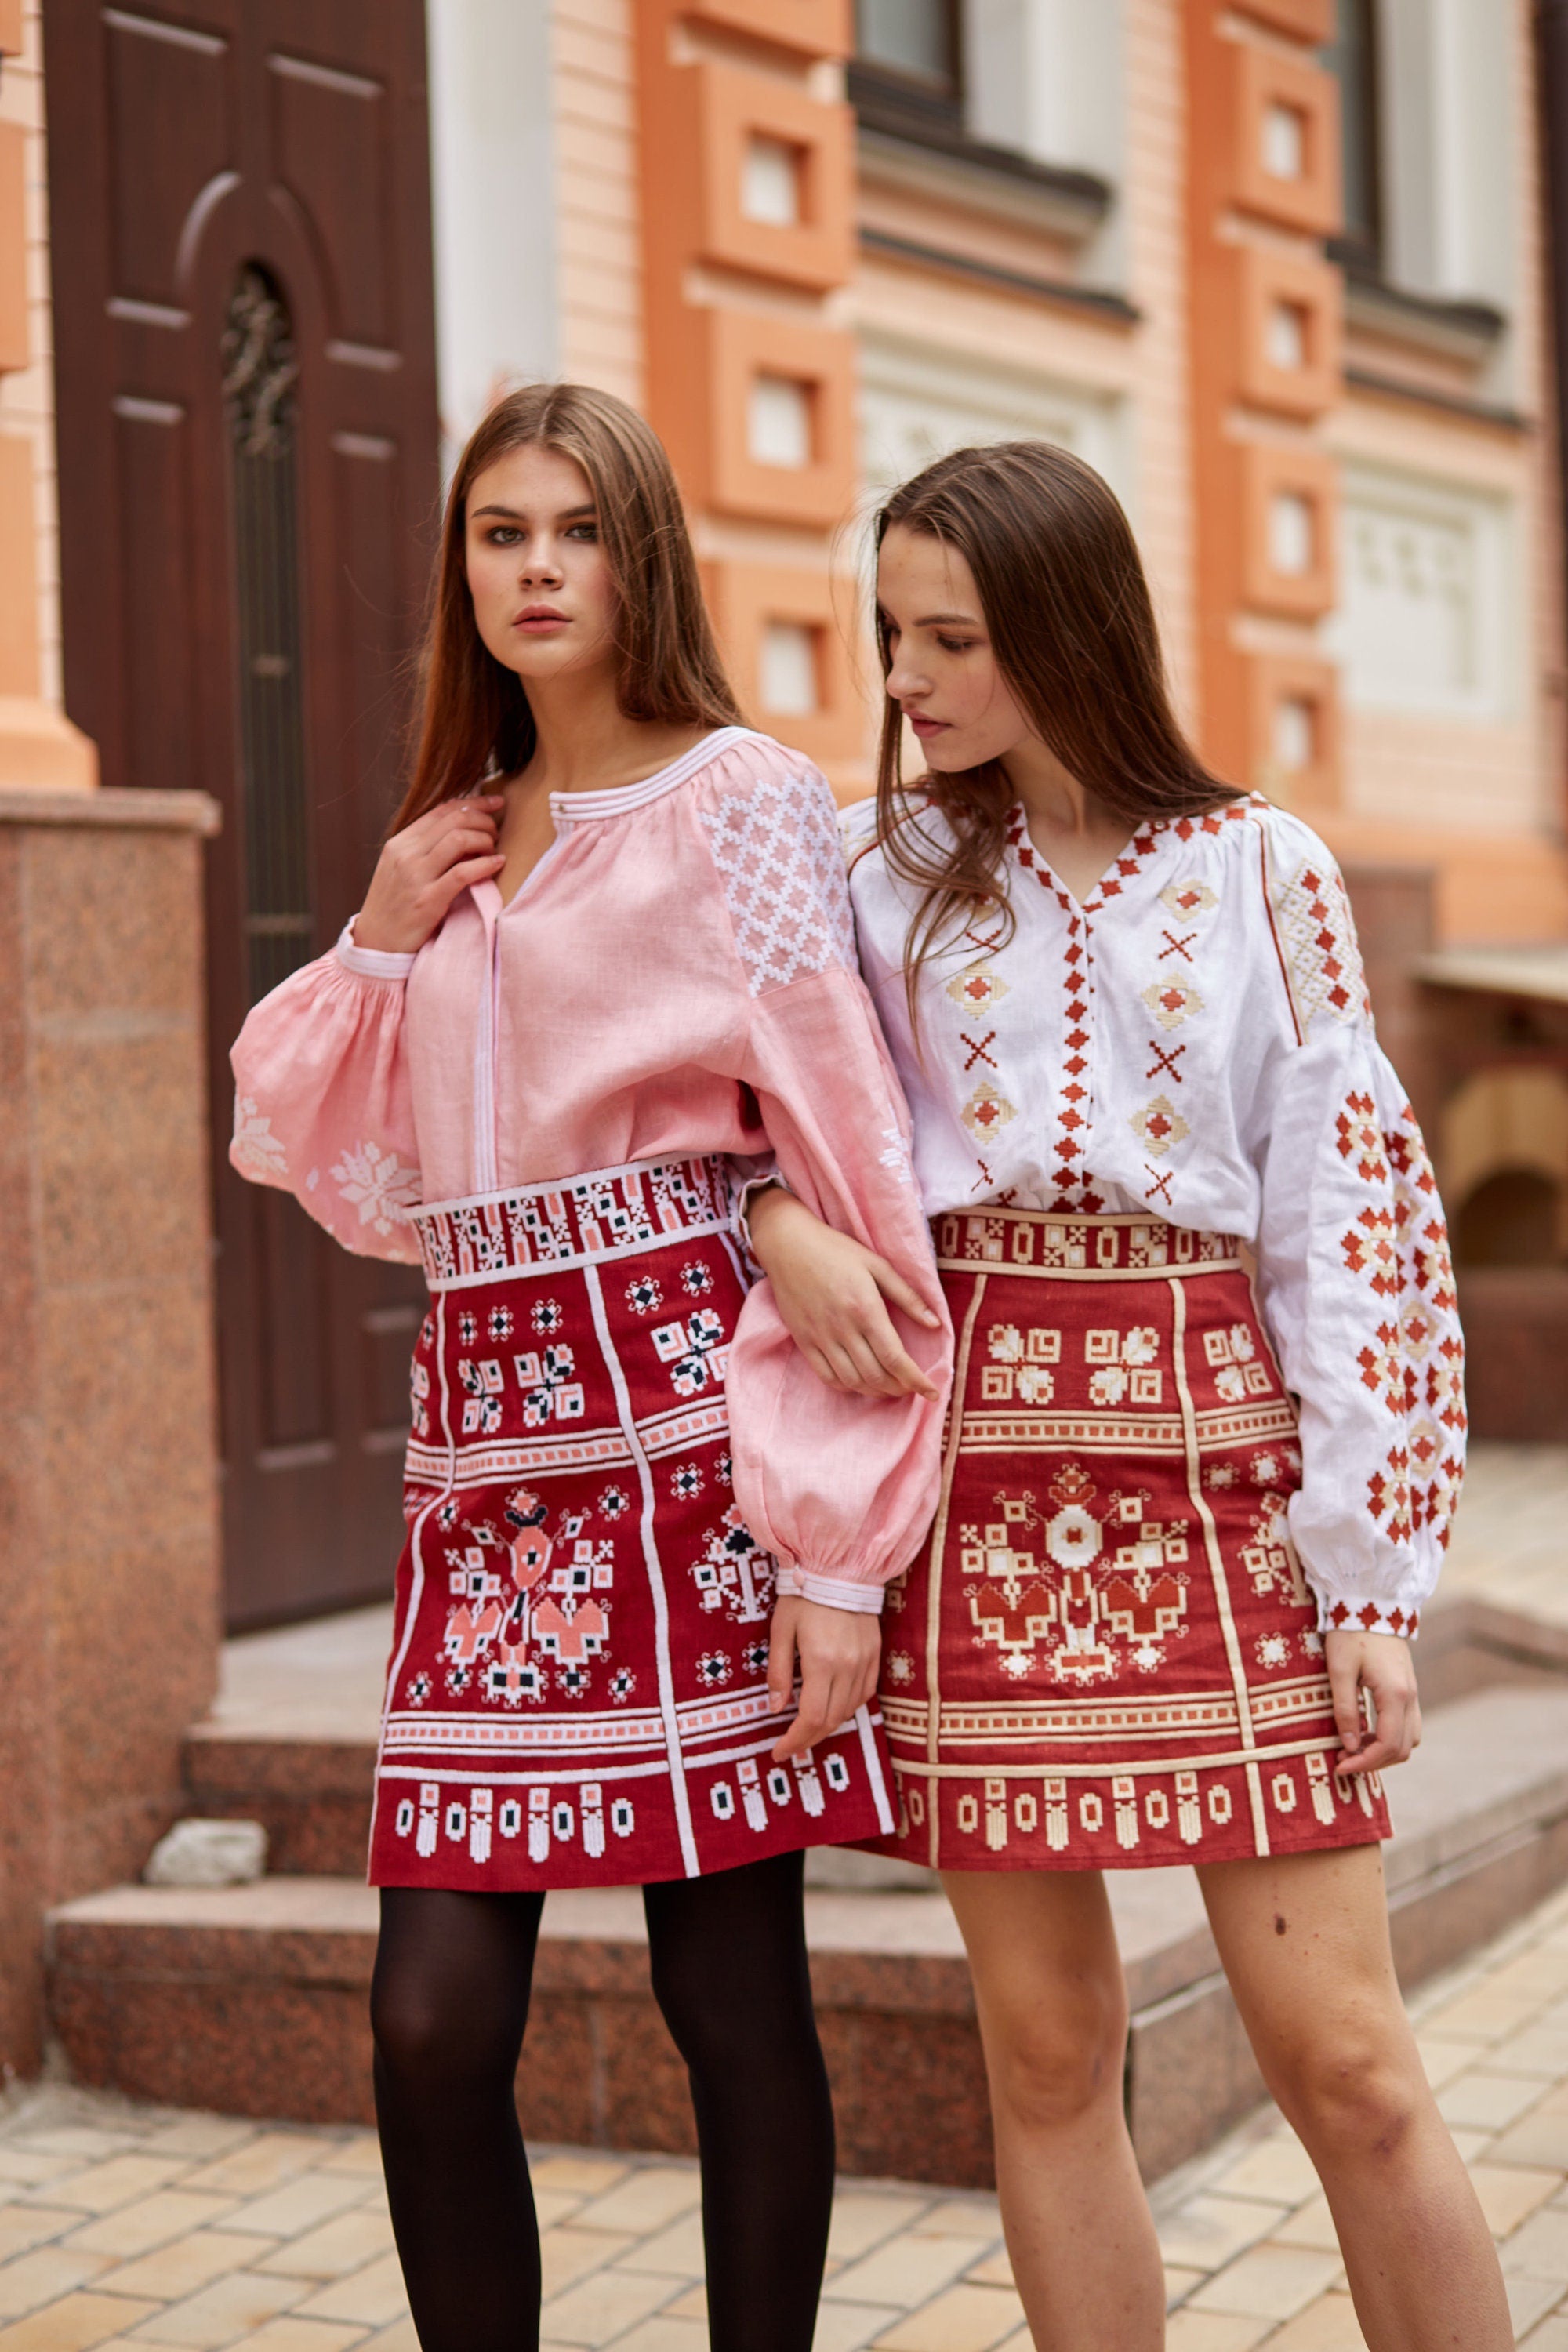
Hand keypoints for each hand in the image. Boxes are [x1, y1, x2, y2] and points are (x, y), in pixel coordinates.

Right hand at [353, 795, 506, 952]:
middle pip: (454, 820)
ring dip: (485, 840)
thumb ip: (424, 848)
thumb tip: (461, 827)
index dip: (473, 802)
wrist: (375, 944)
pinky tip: (498, 864)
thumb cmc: (395, 907)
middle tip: (497, 832)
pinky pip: (462, 873)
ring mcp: (415, 877)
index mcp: (400, 843)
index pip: (442, 810)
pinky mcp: (427, 901)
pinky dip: (485, 864)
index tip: (495, 802)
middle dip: (484, 820)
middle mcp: (406, 854)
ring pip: (459, 840)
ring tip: (494, 850)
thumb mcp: (400, 869)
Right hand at [747, 1184, 941, 1400]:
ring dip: (876, 1392)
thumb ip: (907, 1296)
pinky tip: (861, 1382)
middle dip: (900, 1389)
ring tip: (891, 1388)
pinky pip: (827, 1377)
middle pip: (876, 1376)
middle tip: (913, 1387)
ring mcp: (820, 1338)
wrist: (788, 1244)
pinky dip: (848, 1387)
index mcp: (865, 1309)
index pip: (895, 1358)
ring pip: (853, 1381)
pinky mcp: (804, 1341)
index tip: (932, 1392)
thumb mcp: (877, 1264)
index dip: (917, 1380)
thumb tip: (935, 1324)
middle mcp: (842, 1329)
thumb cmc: (836, 1250)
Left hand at [767, 1596, 880, 1760]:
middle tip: (790, 1746)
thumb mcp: (781, 1630)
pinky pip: (865, 1693)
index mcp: (822, 1662)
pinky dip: (847, 1707)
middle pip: (832, 1720)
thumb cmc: (803, 1595)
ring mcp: (866, 1661)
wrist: (840, 1566)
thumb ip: (779, 1671)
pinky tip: (833, 1708)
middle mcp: (849, 1667)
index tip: (779, 1751)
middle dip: (809, 1739)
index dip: (795, 1740)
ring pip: (850, 1710)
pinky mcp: (875, 1654)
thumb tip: (775, 1709)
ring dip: (828, 1725)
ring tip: (807, 1730)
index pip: (812, 1718)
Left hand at [1325, 1628, 1420, 1775]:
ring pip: (1408, 1739)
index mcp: (1395, 1695)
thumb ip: (1345, 1710)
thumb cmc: (1350, 1635)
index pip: (1387, 1745)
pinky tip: (1364, 1733)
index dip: (1364, 1762)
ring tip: (1351, 1747)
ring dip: (1383, 1751)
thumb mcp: (1339, 1671)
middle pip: (1402, 1749)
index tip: (1339, 1766)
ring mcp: (1413, 1694)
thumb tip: (1349, 1745)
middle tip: (1342, 1759)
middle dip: (1373, 1761)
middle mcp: (1410, 1698)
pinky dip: (1389, 1738)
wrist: (1370, 1604)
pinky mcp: (1408, 1690)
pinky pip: (1406, 1725)